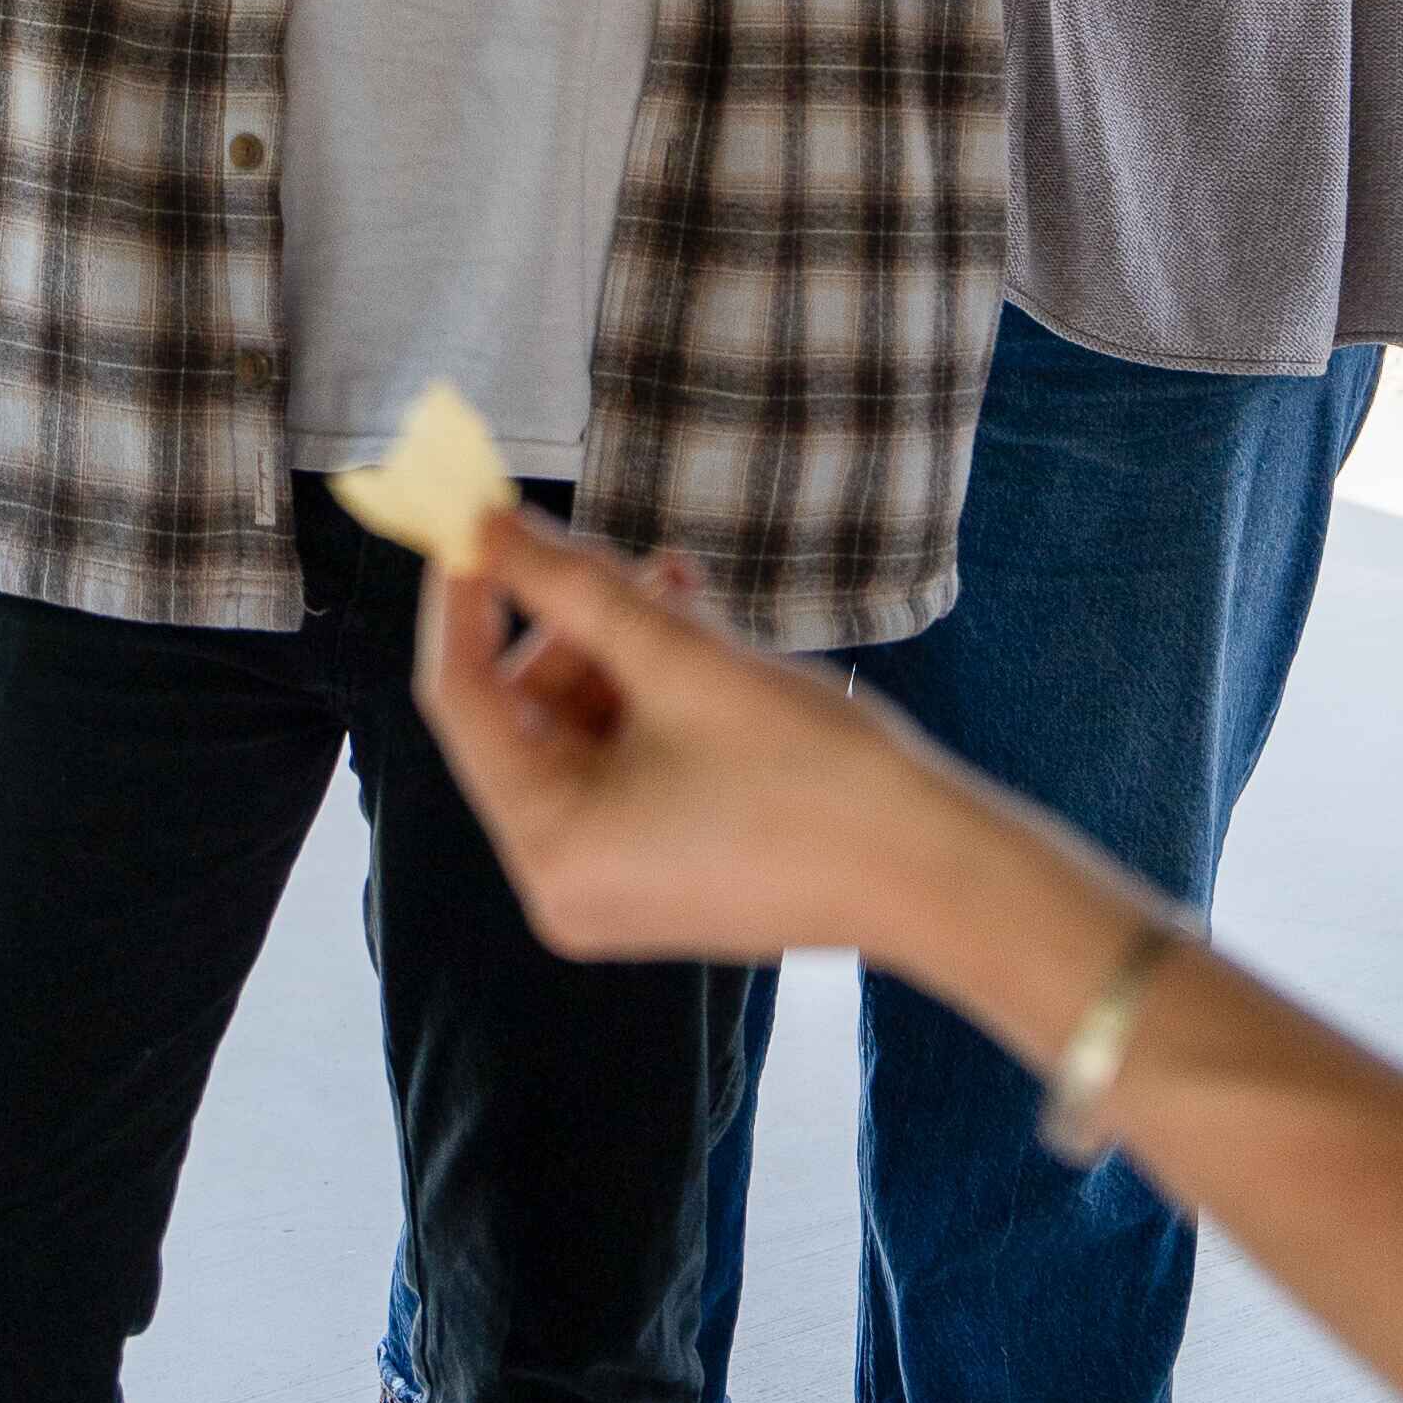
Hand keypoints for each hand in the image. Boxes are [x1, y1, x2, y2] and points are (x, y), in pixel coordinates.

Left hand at [410, 514, 926, 967]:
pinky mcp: (660, 871)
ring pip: (580, 728)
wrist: (941, 876)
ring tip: (690, 595)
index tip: (474, 518)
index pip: (461, 697)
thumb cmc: (817, 780)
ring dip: (624, 650)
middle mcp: (563, 882)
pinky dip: (651, 698)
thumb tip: (486, 524)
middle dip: (576, 624)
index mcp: (550, 847)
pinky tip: (704, 638)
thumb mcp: (682, 660)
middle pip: (524, 713)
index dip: (464, 597)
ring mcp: (614, 884)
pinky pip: (623, 764)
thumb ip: (573, 586)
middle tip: (638, 564)